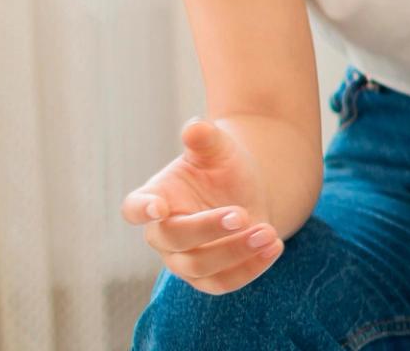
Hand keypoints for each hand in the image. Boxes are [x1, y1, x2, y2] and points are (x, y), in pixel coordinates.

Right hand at [121, 117, 282, 294]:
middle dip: (207, 229)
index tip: (158, 207)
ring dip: (234, 252)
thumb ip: (205, 138)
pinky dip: (250, 269)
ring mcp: (183, 259)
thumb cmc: (222, 167)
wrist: (246, 191)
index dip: (143, 210)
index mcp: (155, 198)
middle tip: (242, 215)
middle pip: (173, 240)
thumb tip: (196, 126)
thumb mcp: (218, 148)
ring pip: (199, 268)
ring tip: (268, 232)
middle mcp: (163, 234)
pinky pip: (223, 283)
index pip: (134, 208)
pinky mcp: (209, 277)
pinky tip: (275, 247)